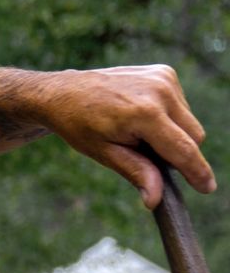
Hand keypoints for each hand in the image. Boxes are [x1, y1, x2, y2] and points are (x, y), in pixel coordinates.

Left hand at [43, 65, 214, 207]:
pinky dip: (168, 117)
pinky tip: (140, 115)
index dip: (197, 172)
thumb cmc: (79, 125)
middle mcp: (160, 91)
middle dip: (179, 153)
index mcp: (145, 113)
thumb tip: (156, 199)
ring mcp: (163, 78)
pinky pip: (180, 106)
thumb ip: (136, 172)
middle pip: (193, 136)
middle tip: (146, 156)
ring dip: (173, 134)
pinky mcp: (164, 72)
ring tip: (137, 133)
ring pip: (189, 122)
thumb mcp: (103, 153)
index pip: (182, 149)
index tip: (207, 188)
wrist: (64, 93)